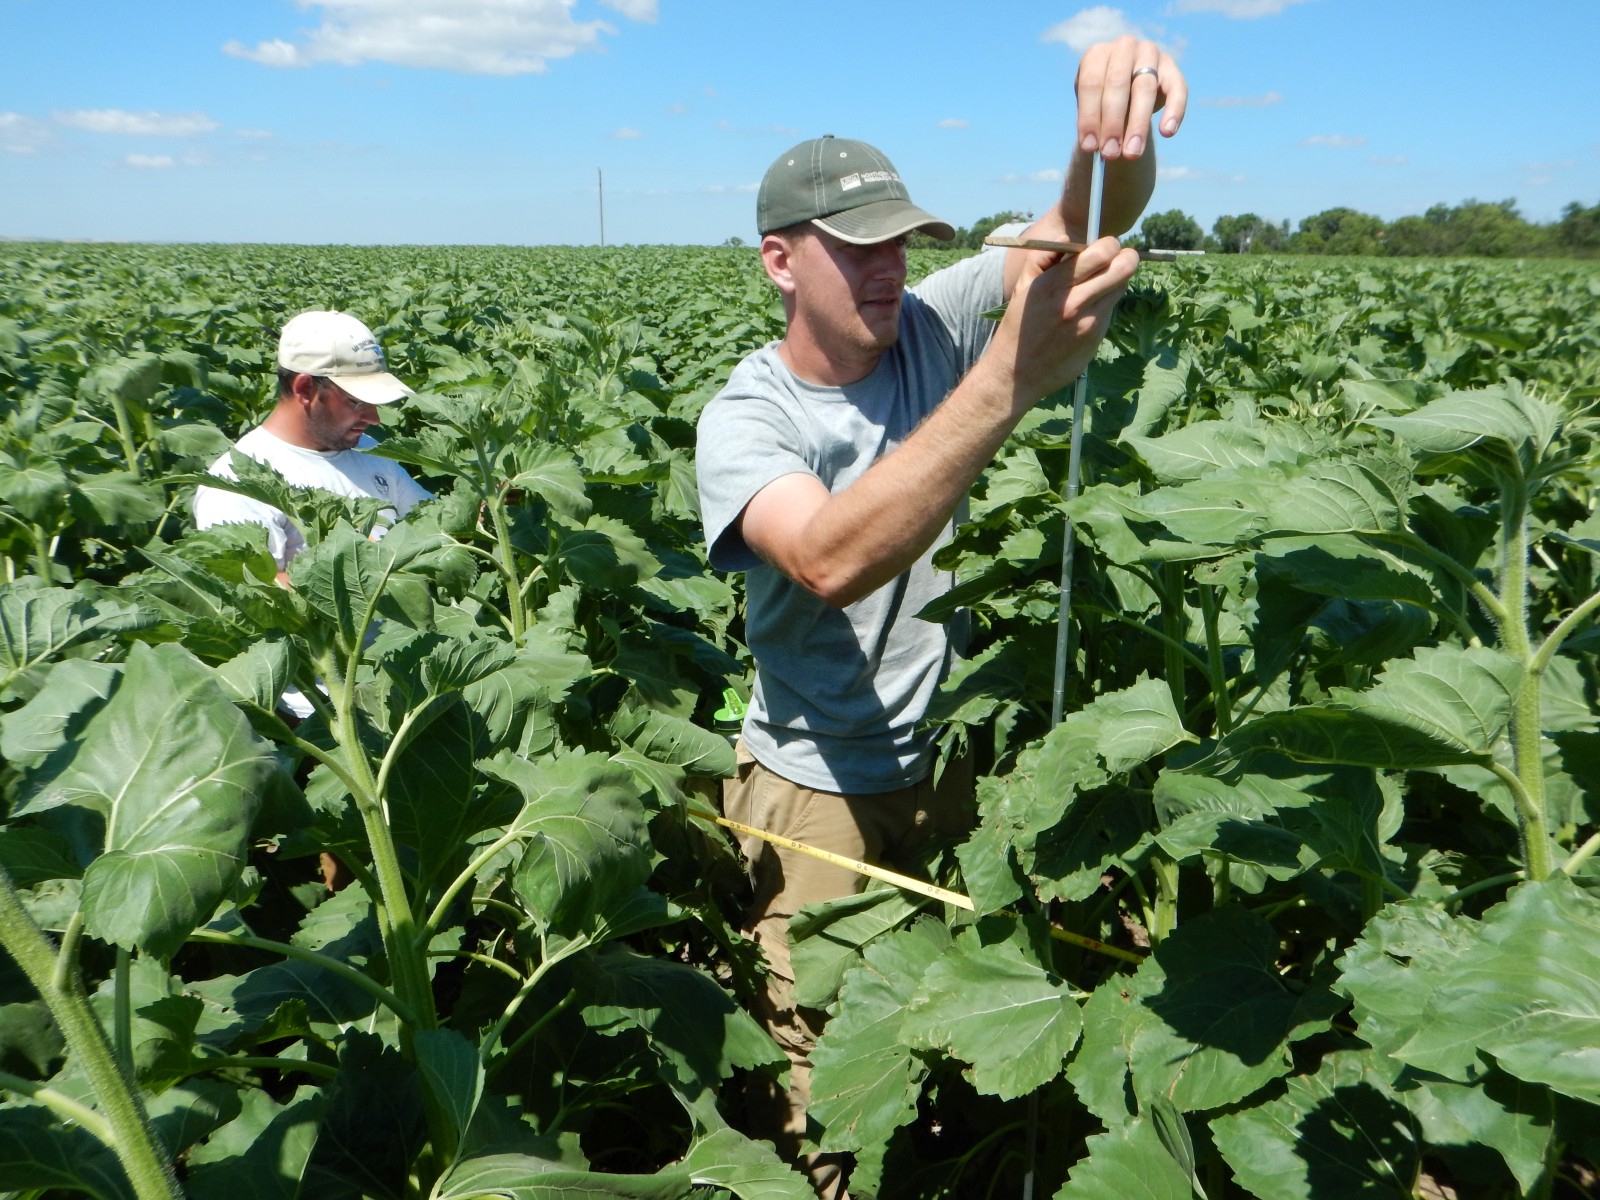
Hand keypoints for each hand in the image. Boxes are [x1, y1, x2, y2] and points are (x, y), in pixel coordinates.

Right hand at [987, 235, 1139, 404]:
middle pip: (1123, 267)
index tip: (1104, 248)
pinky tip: (1087, 311)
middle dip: (1126, 258)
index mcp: (1054, 284)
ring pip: (1121, 288)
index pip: (1102, 252)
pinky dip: (1105, 304)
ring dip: (1116, 281)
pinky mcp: (1096, 338)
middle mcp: (1075, 302)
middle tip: (1119, 259)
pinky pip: (1111, 310)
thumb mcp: (1022, 288)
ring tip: (1099, 284)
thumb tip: (1067, 236)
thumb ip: (1043, 257)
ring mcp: (1089, 322)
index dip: (1110, 245)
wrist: (1015, 373)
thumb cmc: (1019, 326)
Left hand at [1076, 36, 1186, 159]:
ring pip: (1144, 87)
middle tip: (1110, 153)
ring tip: (1132, 153)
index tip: (1089, 147)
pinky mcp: (1171, 68)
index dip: (1089, 117)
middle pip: (1117, 84)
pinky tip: (1167, 132)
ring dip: (1138, 124)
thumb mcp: (1093, 107)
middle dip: (1113, 123)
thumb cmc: (1103, 100)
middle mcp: (1123, 47)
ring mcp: (1149, 54)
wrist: (1126, 91)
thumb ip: (1094, 123)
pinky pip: (1177, 89)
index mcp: (1096, 54)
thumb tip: (1094, 147)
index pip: (1091, 83)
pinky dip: (1174, 111)